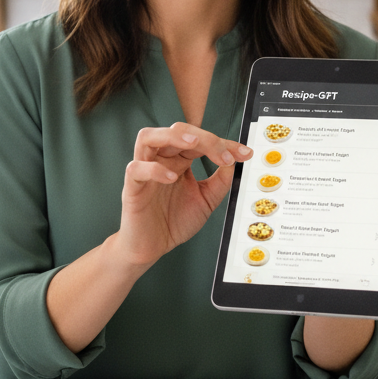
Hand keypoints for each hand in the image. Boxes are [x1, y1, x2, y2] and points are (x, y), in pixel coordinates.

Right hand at [116, 122, 251, 269]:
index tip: (245, 154)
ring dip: (172, 135)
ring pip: (148, 137)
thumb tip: (233, 162)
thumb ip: (220, 182)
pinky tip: (171, 177)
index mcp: (179, 161)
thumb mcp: (206, 201)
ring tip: (193, 143)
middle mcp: (162, 160)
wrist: (152, 247)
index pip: (201, 141)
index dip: (224, 144)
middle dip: (204, 137)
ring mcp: (145, 171)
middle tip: (224, 153)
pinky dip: (154, 169)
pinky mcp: (132, 187)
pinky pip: (136, 168)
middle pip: (178, 131)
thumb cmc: (173, 221)